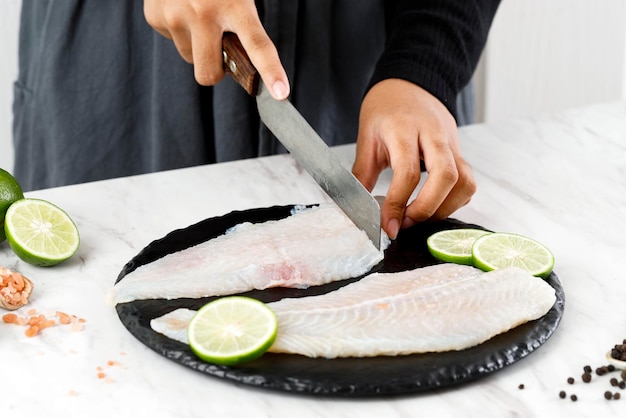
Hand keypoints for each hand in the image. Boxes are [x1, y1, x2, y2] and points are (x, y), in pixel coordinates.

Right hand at [144, 0, 289, 98]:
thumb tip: (236, 66)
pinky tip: (181, 8)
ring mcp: (176, 15)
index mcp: (235, 5)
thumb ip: (241, 27)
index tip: (281, 93)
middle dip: (214, 71)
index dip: (271, 71)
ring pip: (189, 58)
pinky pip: (172, 41)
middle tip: (219, 50)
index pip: (258, 45)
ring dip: (196, 45)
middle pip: (209, 74)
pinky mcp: (155, 16)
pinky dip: (179, 31)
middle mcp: (203, 12)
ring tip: (198, 15)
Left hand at [352, 79, 475, 239]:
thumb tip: (356, 209)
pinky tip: (434, 205)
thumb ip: (361, 174)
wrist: (410, 84)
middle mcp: (433, 135)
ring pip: (464, 181)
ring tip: (419, 217)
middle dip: (427, 209)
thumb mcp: (366, 138)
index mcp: (404, 129)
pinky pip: (467, 182)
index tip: (388, 225)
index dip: (397, 204)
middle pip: (446, 177)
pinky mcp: (459, 152)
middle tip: (407, 222)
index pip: (407, 173)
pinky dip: (455, 201)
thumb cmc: (385, 109)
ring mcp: (451, 143)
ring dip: (445, 208)